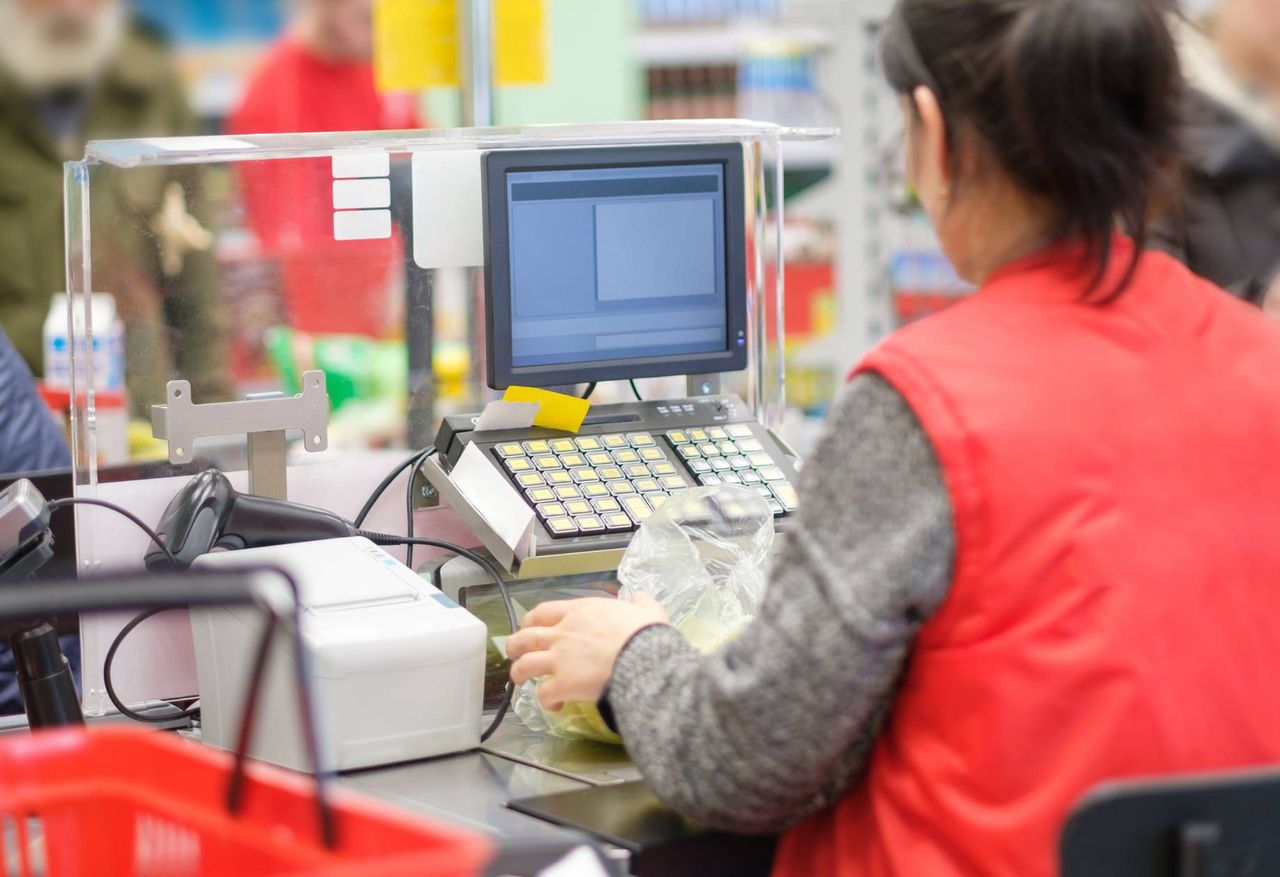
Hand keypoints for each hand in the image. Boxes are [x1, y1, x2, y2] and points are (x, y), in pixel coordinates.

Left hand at [507, 594, 669, 710]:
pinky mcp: (563, 684)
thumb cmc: (645, 633)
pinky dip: (546, 701)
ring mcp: (559, 659)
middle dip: (515, 645)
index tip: (530, 626)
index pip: (543, 612)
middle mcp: (562, 633)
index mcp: (579, 611)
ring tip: (521, 680)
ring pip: (524, 665)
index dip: (531, 620)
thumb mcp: (646, 609)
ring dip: (519, 673)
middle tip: (515, 652)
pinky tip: (555, 705)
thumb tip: (639, 598)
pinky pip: (544, 694)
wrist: (645, 659)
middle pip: (525, 637)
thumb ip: (640, 603)